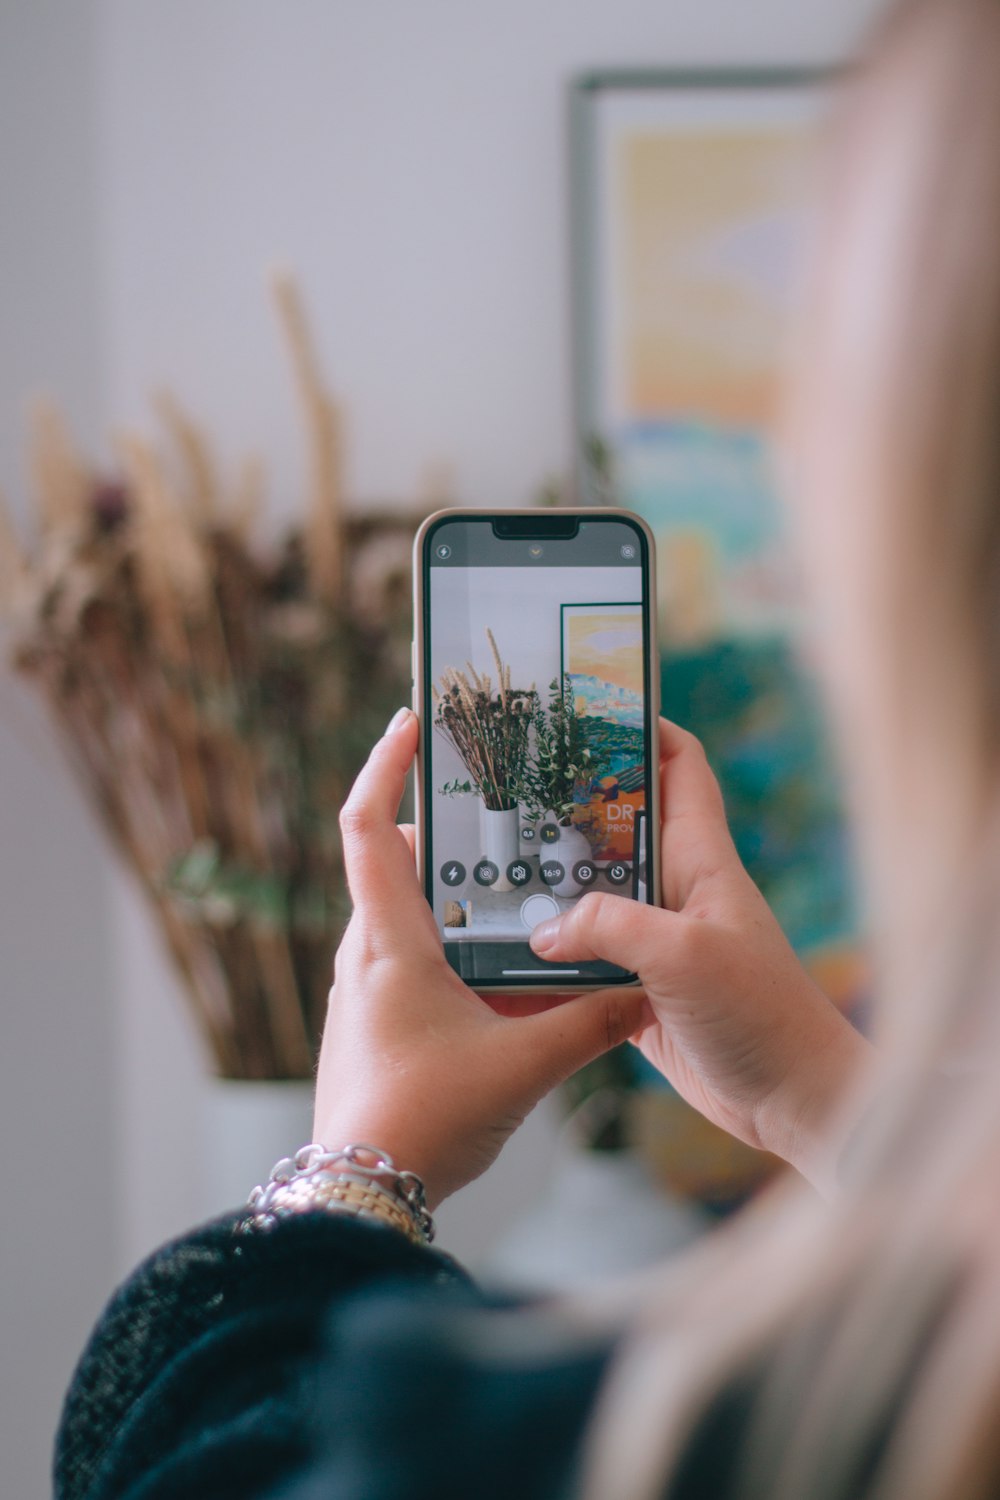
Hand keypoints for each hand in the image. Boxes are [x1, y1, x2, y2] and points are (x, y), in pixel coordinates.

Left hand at [313, 707, 652, 1209]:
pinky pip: (413, 958)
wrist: (361, 1195)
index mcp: (389, 944)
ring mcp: (365, 990)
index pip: (367, 828)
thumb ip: (590, 1022)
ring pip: (408, 914)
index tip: (412, 723)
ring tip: (519, 883)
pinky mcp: (377, 1021)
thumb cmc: (425, 1123)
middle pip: (396, 864)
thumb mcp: (523, 1067)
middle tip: (504, 811)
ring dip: (456, 893)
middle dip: (449, 833)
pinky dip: (454, 943)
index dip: (385, 766)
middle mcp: (366, 955)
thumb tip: (643, 989)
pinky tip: (507, 966)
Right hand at [528, 720, 871, 1191]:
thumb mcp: (684, 955)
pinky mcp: (641, 992)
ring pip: (593, 897)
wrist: (795, 1100)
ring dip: (550, 888)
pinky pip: (586, 961)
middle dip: (568, 807)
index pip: (680, 769)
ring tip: (490, 870)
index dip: (642, 730)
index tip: (588, 710)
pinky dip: (551, 958)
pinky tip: (508, 956)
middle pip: (618, 828)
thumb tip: (545, 931)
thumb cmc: (762, 1014)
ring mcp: (658, 942)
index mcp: (701, 860)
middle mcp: (677, 892)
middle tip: (508, 790)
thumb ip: (611, 926)